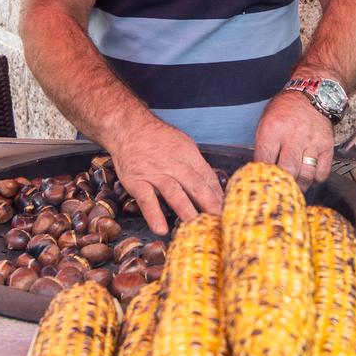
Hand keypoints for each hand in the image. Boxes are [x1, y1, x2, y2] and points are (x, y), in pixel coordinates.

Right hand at [105, 123, 223, 235]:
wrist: (128, 127)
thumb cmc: (156, 137)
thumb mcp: (182, 143)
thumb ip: (195, 164)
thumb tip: (212, 185)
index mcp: (188, 154)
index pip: (208, 177)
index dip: (218, 196)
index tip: (226, 210)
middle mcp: (173, 163)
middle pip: (196, 186)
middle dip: (210, 205)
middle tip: (219, 222)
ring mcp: (154, 173)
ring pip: (174, 193)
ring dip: (187, 212)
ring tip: (197, 227)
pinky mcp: (136, 181)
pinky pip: (147, 200)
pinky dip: (154, 215)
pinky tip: (161, 229)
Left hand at [253, 91, 335, 189]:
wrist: (313, 94)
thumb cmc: (286, 109)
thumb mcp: (266, 120)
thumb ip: (263, 145)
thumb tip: (260, 170)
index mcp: (273, 130)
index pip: (264, 161)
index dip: (262, 176)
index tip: (263, 183)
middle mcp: (293, 136)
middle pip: (287, 171)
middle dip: (282, 184)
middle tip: (280, 190)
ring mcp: (312, 142)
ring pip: (306, 175)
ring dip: (299, 185)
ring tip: (294, 187)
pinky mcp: (327, 146)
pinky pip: (322, 172)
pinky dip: (315, 179)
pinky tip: (309, 176)